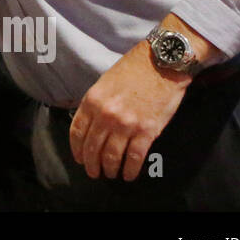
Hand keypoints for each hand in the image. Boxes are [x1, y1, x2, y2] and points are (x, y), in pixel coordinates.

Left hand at [69, 40, 188, 180]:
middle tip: (94, 172)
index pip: (77, 132)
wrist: (162, 64)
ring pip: (112, 156)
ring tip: (111, 174)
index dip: (77, 149)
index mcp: (92, 101)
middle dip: (92, 164)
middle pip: (93, 147)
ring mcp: (126, 125)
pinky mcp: (147, 132)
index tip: (80, 158)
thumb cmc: (133, 70)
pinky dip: (130, 170)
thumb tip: (91, 124)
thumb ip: (96, 104)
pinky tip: (129, 175)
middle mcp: (106, 115)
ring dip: (110, 169)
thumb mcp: (105, 83)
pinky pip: (135, 158)